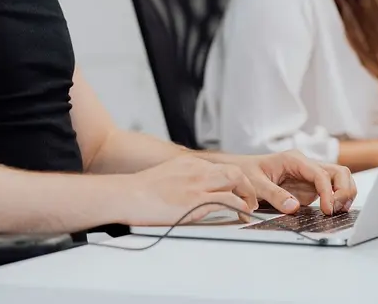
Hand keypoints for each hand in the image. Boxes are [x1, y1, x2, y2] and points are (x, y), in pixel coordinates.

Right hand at [119, 155, 258, 226]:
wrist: (128, 195)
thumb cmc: (140, 191)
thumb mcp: (165, 175)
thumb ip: (181, 178)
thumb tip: (187, 191)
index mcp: (190, 163)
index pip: (220, 167)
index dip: (234, 180)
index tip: (238, 191)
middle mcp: (197, 169)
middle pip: (234, 171)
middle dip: (247, 186)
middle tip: (250, 200)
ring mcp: (198, 184)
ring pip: (235, 181)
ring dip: (247, 196)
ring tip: (250, 209)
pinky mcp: (196, 200)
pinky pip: (228, 200)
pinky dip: (240, 207)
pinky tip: (242, 215)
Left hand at [228, 150, 356, 215]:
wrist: (240, 171)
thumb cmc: (246, 172)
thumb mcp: (255, 183)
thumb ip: (274, 194)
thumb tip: (294, 207)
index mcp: (294, 160)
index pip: (321, 173)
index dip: (328, 191)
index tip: (327, 209)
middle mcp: (307, 166)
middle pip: (339, 172)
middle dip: (343, 191)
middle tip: (335, 211)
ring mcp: (310, 177)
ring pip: (339, 180)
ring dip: (344, 195)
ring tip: (336, 213)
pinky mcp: (310, 188)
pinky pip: (331, 191)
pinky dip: (337, 201)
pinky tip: (333, 213)